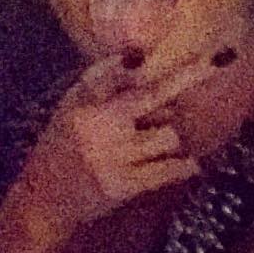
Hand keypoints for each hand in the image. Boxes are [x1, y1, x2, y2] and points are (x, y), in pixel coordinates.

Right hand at [22, 45, 224, 242]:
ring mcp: (117, 158)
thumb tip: (135, 56)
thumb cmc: (59, 145)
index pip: (138, 81)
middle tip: (191, 87)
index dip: (176, 71)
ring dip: (169, 137)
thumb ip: (100, 80)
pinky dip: (183, 165)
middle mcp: (104, 128)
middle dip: (178, 93)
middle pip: (158, 100)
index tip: (209, 58)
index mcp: (89, 105)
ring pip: (169, 136)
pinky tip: (184, 165)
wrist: (44, 196)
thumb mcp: (69, 106)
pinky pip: (171, 169)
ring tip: (152, 143)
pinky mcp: (127, 186)